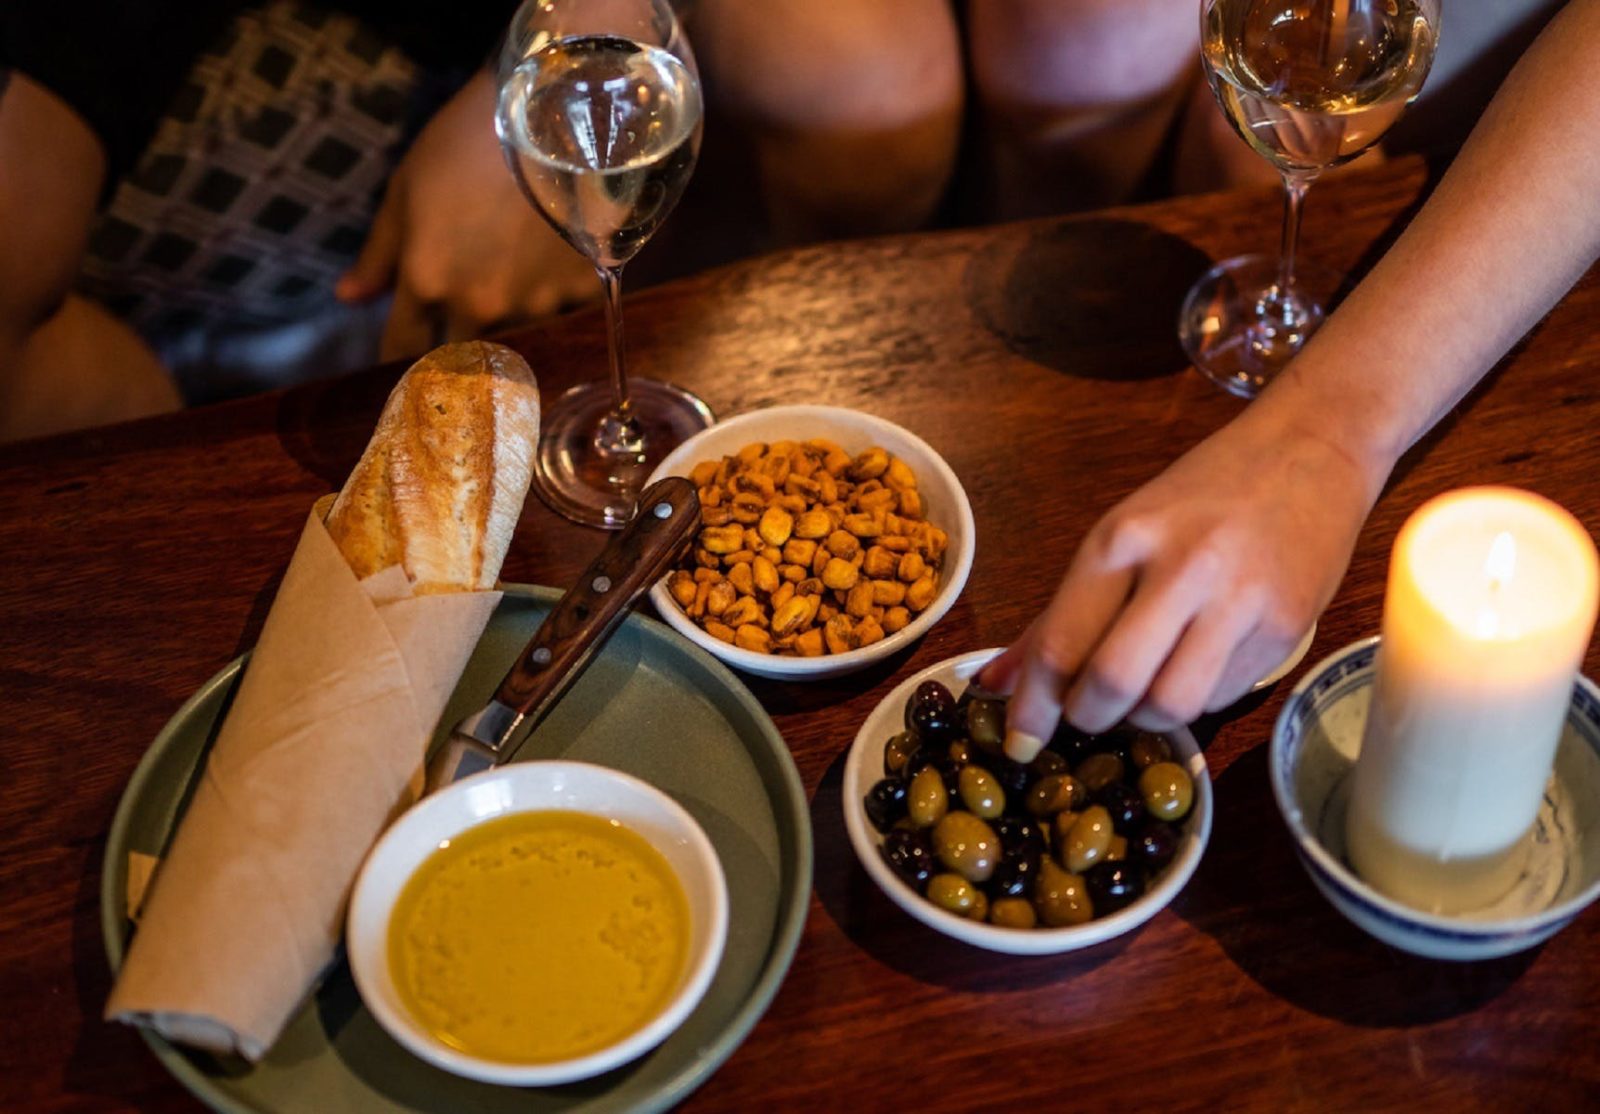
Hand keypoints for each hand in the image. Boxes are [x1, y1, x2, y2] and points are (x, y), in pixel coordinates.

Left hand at [336, 70, 595, 360]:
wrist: (555, 112)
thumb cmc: (468, 139)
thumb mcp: (407, 187)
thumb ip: (378, 253)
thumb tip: (347, 299)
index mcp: (427, 281)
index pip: (403, 349)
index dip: (402, 355)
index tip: (406, 353)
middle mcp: (480, 305)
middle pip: (461, 356)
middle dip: (456, 341)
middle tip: (464, 313)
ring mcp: (535, 303)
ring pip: (516, 333)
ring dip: (509, 315)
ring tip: (517, 267)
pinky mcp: (582, 291)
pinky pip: (562, 308)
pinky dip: (554, 292)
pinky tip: (554, 256)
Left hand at [978, 411, 1382, 759]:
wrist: (1310, 451)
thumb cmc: (1203, 494)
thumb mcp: (1121, 534)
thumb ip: (1059, 615)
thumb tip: (995, 684)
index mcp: (1123, 539)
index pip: (1062, 643)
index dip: (1033, 706)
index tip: (1020, 743)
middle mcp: (1181, 568)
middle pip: (1112, 684)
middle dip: (1086, 719)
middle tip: (1085, 717)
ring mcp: (1240, 601)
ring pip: (1172, 706)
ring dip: (1144, 719)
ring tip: (1141, 695)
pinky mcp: (1286, 629)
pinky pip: (1224, 697)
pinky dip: (1195, 701)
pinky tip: (1192, 670)